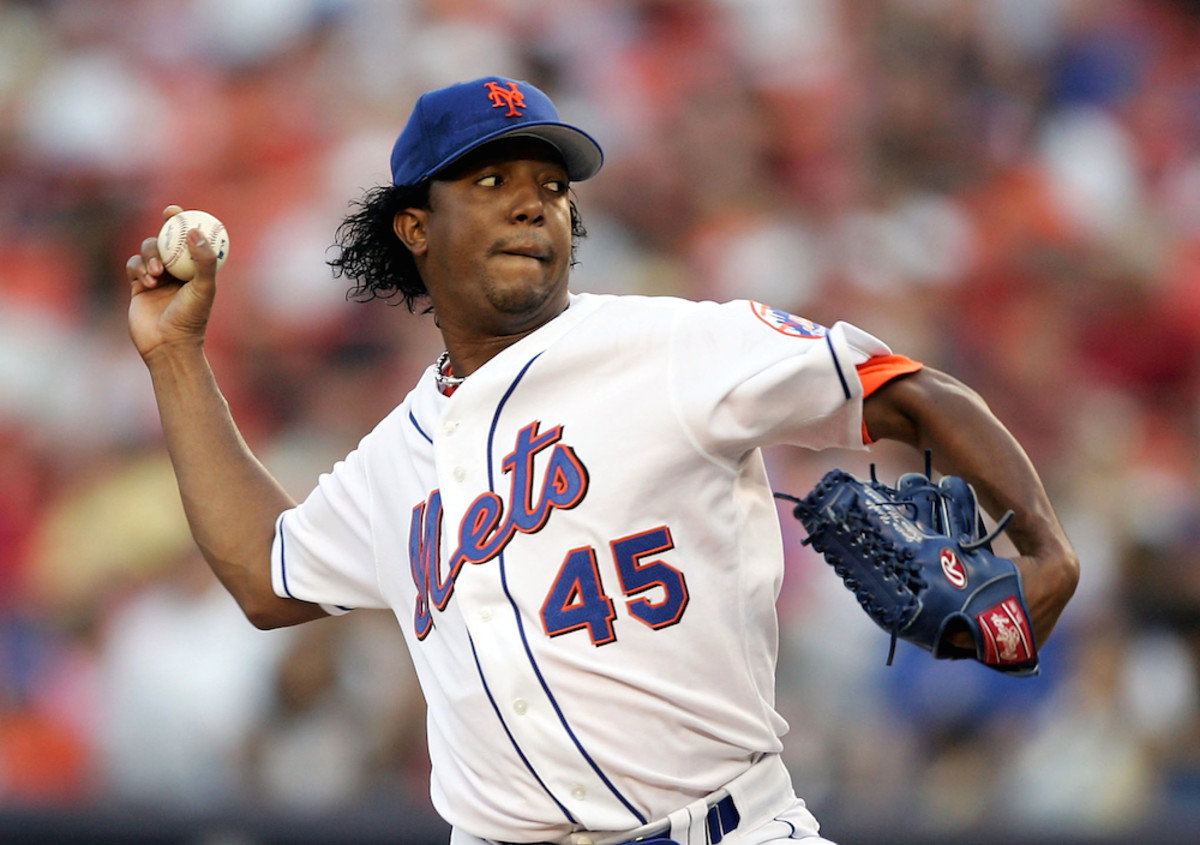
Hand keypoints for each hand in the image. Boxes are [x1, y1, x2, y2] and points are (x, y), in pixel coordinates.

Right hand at [127, 205, 220, 359]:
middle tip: (168, 218)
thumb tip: (195, 231)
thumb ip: (203, 261)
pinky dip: (138, 267)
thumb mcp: (203, 289)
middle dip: (166, 229)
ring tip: (158, 273)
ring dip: (151, 254)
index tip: (178, 211)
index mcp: (195, 270)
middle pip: (167, 240)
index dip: (184, 222)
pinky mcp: (137, 286)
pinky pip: (133, 265)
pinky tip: (147, 282)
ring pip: (148, 250)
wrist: (168, 345)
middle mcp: (177, 271)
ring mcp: (157, 278)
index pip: (190, 240)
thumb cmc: (191, 319)